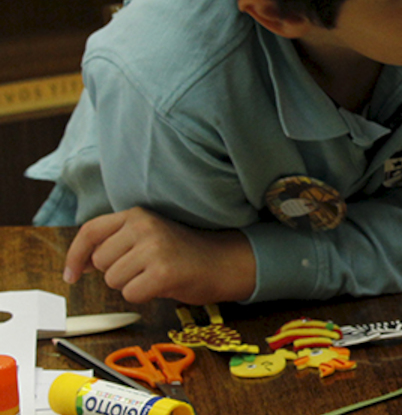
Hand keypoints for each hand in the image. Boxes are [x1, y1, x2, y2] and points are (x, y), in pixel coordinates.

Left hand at [63, 207, 255, 304]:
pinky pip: (131, 294)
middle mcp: (144, 226)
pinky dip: (143, 296)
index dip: (75, 256)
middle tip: (143, 268)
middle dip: (115, 272)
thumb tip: (78, 265)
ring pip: (113, 280)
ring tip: (155, 274)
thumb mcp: (148, 234)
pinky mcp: (163, 272)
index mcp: (137, 214)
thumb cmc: (183, 252)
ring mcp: (154, 248)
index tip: (70, 275)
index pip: (90, 232)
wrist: (224, 261)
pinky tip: (162, 285)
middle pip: (100, 262)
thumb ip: (116, 241)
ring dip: (130, 284)